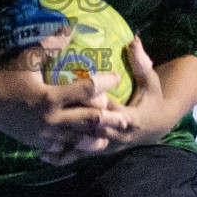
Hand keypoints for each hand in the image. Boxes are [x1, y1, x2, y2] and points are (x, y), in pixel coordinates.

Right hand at [0, 29, 121, 151]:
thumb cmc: (6, 75)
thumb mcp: (27, 58)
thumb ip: (49, 45)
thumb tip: (68, 27)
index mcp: (50, 97)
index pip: (85, 90)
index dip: (103, 82)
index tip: (115, 77)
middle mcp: (50, 118)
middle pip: (88, 120)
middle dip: (108, 119)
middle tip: (126, 118)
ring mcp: (44, 134)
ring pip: (77, 140)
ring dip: (94, 138)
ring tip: (109, 139)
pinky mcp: (37, 143)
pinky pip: (59, 149)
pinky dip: (71, 148)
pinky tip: (81, 147)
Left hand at [40, 37, 175, 165]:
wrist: (156, 125)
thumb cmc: (151, 99)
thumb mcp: (150, 81)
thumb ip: (141, 62)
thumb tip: (133, 40)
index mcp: (130, 119)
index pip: (111, 114)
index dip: (96, 108)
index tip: (79, 100)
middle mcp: (117, 137)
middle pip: (93, 133)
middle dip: (74, 129)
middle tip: (51, 121)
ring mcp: (107, 147)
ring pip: (83, 149)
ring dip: (64, 146)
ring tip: (40, 144)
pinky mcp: (99, 152)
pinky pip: (79, 156)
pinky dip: (62, 157)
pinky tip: (42, 156)